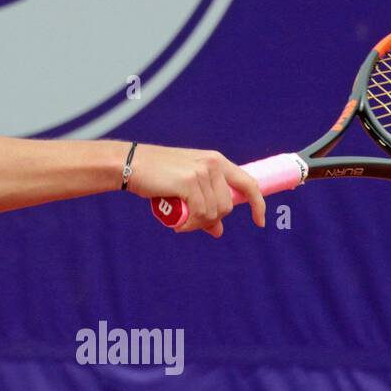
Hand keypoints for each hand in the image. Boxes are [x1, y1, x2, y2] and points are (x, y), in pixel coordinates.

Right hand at [123, 143, 266, 236]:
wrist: (129, 164)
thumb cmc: (155, 175)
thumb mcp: (185, 187)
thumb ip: (204, 203)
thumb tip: (218, 230)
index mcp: (216, 160)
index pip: (249, 183)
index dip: (258, 204)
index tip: (260, 222)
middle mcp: (213, 164)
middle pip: (227, 205)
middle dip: (212, 220)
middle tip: (191, 224)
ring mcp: (202, 172)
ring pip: (213, 212)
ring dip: (198, 224)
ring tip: (181, 223)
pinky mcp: (189, 182)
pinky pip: (200, 214)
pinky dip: (190, 225)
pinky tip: (178, 225)